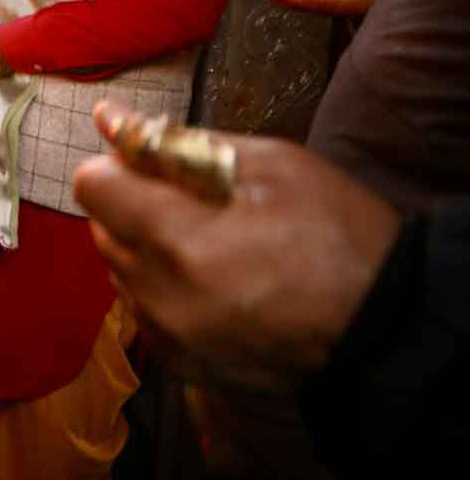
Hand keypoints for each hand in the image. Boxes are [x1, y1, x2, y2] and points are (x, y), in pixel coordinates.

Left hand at [73, 100, 400, 393]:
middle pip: (101, 226)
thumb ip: (175, 141)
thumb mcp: (270, 164)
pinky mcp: (181, 363)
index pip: (92, 184)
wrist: (387, 331)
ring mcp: (167, 334)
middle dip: (134, 204)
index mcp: (177, 238)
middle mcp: (158, 293)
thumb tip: (106, 117)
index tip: (159, 164)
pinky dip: (164, 287)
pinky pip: (144, 308)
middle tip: (196, 200)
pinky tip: (216, 279)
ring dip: (147, 246)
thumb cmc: (338, 234)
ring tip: (214, 242)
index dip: (122, 165)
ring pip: (119, 268)